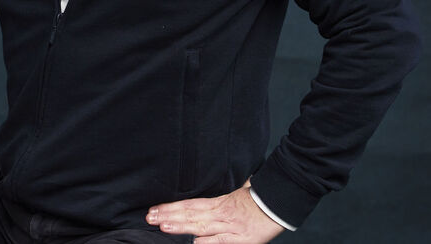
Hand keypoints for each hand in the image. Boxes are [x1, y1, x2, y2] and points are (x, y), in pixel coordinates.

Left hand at [146, 181, 284, 243]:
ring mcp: (230, 227)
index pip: (190, 204)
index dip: (171, 207)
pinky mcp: (240, 240)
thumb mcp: (238, 192)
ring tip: (162, 226)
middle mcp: (221, 214)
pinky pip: (220, 241)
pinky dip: (206, 242)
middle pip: (190, 214)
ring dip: (180, 226)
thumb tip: (208, 192)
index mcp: (220, 202)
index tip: (154, 209)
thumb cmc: (260, 198)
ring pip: (201, 226)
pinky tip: (192, 242)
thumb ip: (221, 196)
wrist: (280, 204)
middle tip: (149, 217)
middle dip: (169, 216)